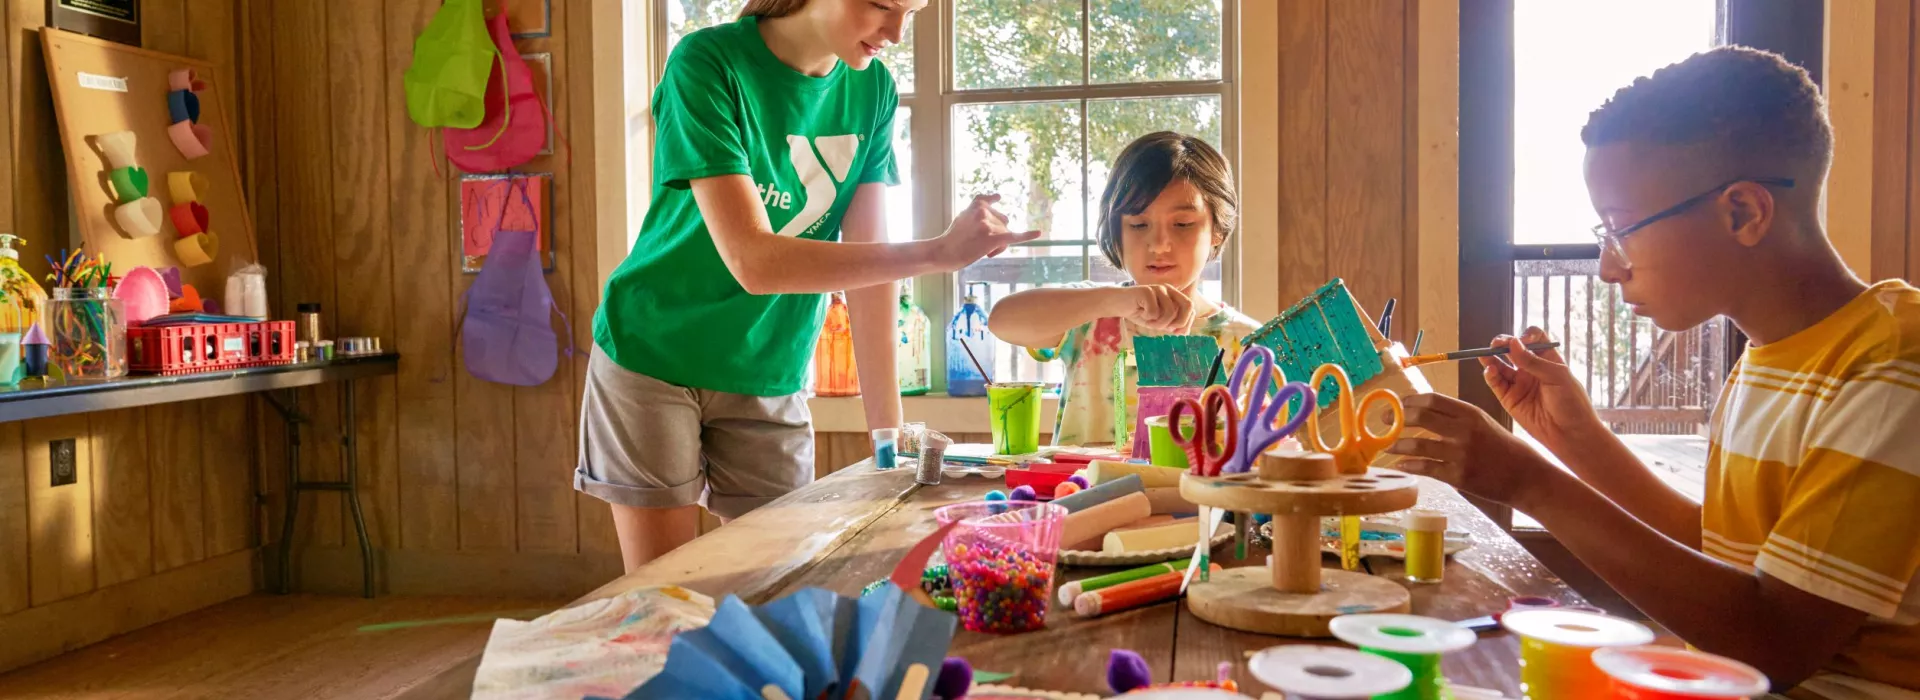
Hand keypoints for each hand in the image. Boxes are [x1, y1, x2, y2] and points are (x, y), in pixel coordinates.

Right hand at [930, 194, 1041, 270]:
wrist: (944, 252)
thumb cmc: (953, 237)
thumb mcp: (964, 214)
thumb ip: (979, 205)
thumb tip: (998, 195)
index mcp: (977, 203)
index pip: (992, 203)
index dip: (991, 215)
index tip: (996, 204)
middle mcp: (984, 211)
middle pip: (1003, 222)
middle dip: (996, 233)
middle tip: (978, 243)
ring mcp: (989, 224)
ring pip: (1006, 234)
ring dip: (997, 244)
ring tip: (980, 250)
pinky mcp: (993, 238)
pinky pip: (1014, 236)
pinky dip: (1027, 235)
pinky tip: (1039, 233)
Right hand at [1111, 284, 1193, 332]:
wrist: (1118, 304)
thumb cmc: (1140, 312)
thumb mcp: (1159, 321)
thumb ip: (1172, 324)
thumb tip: (1184, 332)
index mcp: (1173, 295)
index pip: (1191, 308)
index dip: (1186, 322)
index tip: (1175, 332)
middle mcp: (1168, 289)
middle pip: (1188, 305)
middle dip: (1179, 322)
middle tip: (1166, 329)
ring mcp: (1158, 288)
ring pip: (1170, 312)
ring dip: (1159, 323)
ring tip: (1149, 320)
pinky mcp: (1146, 291)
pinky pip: (1154, 312)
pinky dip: (1147, 317)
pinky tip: (1140, 312)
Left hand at [1385, 393, 1560, 507]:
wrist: (1526, 477)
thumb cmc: (1504, 449)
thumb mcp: (1484, 424)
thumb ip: (1457, 418)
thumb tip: (1423, 412)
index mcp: (1470, 413)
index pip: (1432, 399)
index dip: (1410, 400)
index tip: (1397, 403)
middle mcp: (1464, 430)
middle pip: (1421, 417)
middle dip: (1397, 418)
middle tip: (1385, 421)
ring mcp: (1461, 454)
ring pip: (1418, 444)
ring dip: (1398, 445)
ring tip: (1388, 446)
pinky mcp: (1459, 476)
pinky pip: (1426, 468)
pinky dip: (1409, 465)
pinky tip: (1401, 464)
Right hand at [1481, 328, 1604, 453]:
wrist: (1571, 434)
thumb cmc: (1572, 403)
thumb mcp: (1557, 376)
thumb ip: (1533, 361)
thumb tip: (1512, 343)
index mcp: (1548, 359)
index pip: (1534, 338)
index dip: (1526, 335)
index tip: (1523, 340)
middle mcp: (1531, 369)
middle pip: (1512, 349)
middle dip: (1503, 343)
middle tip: (1497, 344)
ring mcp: (1519, 383)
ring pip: (1500, 365)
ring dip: (1491, 357)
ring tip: (1485, 354)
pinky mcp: (1509, 398)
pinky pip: (1496, 383)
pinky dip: (1490, 375)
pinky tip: (1490, 370)